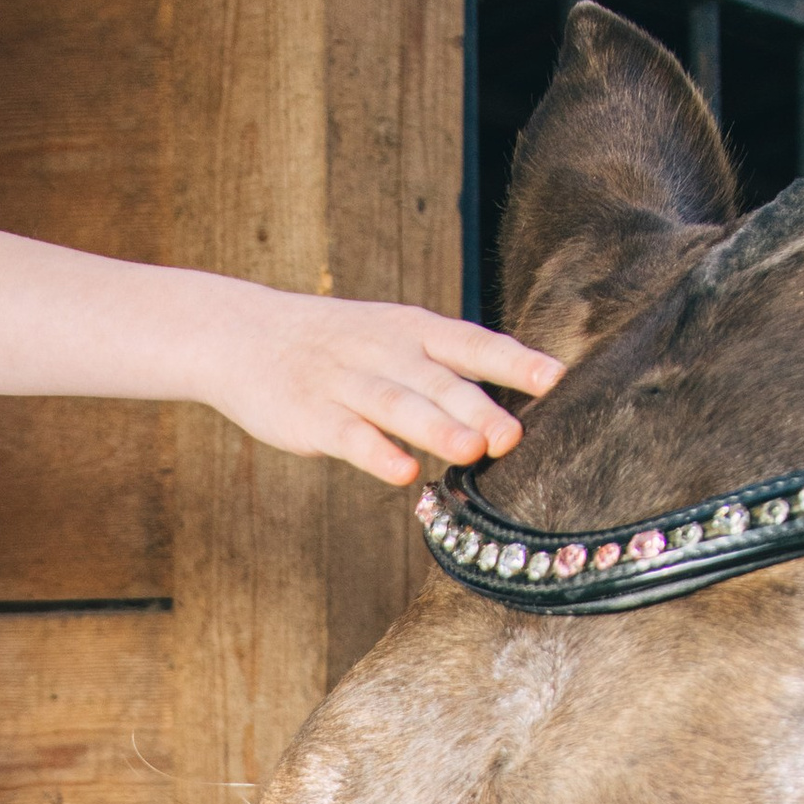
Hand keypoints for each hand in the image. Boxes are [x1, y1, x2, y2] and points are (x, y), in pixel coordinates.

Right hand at [212, 299, 561, 486]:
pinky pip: (348, 434)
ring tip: (471, 452)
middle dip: (478, 408)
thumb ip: (447, 370)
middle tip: (514, 437)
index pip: (472, 343)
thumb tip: (515, 412)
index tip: (557, 380)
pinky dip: (375, 453)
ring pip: (397, 404)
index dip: (514, 362)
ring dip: (435, 428)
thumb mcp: (394, 338)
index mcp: (414, 330)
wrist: (246, 336)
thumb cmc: (340, 347)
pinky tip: (402, 473)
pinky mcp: (311, 414)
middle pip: (438, 380)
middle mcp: (385, 350)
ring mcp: (345, 381)